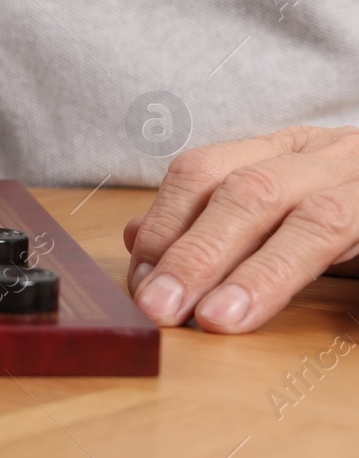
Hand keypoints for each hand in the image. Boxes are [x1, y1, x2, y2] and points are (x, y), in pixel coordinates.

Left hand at [124, 125, 358, 332]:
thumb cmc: (345, 207)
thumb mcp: (276, 206)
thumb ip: (213, 218)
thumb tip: (138, 239)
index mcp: (284, 151)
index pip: (205, 171)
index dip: (166, 224)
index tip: (138, 279)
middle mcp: (329, 157)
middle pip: (252, 193)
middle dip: (199, 252)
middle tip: (160, 306)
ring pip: (316, 222)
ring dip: (263, 275)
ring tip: (219, 319)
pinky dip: (341, 290)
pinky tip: (336, 326)